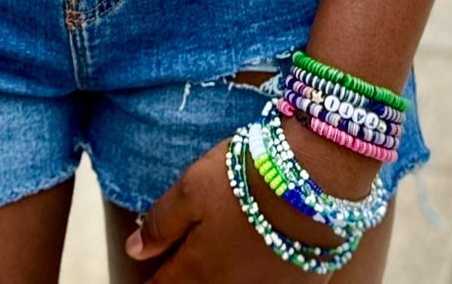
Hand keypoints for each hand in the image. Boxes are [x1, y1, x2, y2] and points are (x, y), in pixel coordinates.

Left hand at [126, 131, 360, 279]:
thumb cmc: (248, 179)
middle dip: (183, 281)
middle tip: (179, 265)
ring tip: (216, 259)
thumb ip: (161, 223)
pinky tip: (253, 259)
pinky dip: (253, 277)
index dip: (152, 282)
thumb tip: (134, 250)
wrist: (317, 180)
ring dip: (219, 278)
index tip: (148, 276)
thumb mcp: (191, 189)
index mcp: (198, 272)